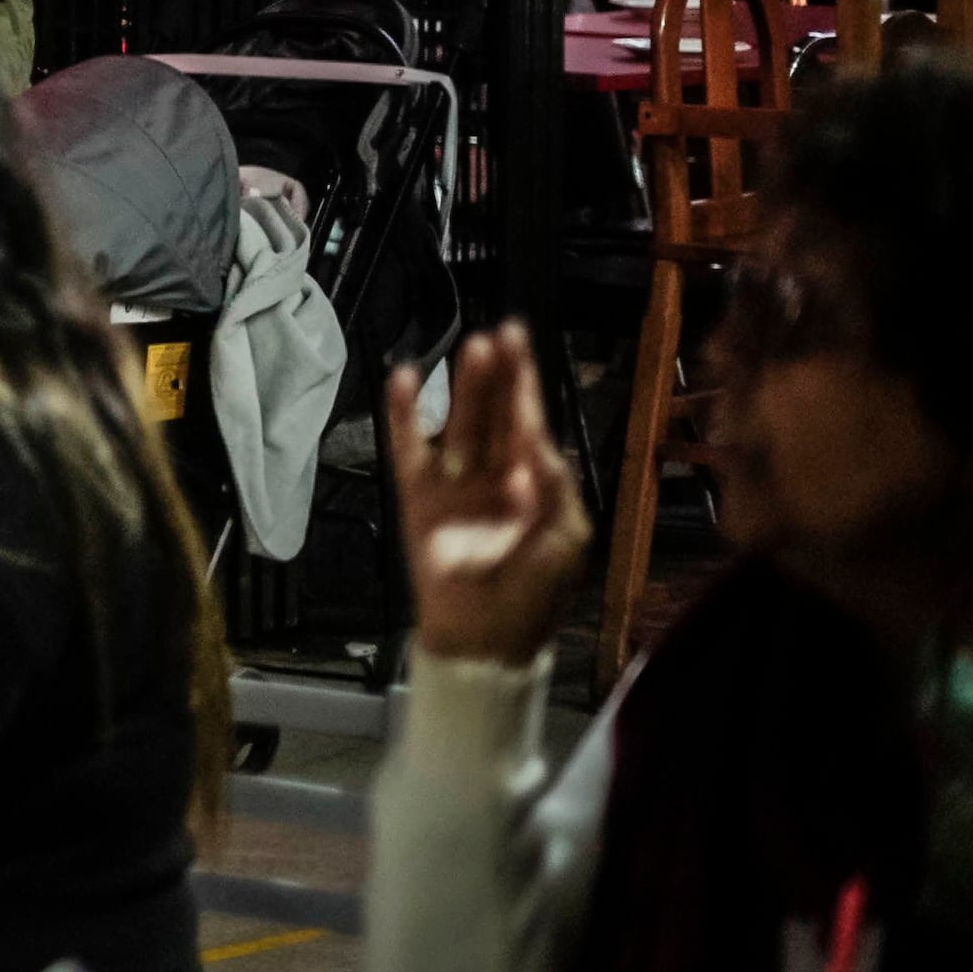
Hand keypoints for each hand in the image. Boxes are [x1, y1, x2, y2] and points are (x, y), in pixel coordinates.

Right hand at [387, 327, 590, 667]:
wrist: (487, 636)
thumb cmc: (536, 593)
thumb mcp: (566, 538)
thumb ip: (557, 486)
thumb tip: (540, 440)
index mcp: (533, 483)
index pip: (527, 421)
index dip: (524, 382)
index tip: (519, 340)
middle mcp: (493, 475)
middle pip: (494, 413)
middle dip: (497, 375)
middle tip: (498, 335)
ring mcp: (454, 484)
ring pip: (459, 423)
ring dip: (462, 387)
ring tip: (470, 350)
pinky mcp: (419, 497)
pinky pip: (410, 448)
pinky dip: (405, 416)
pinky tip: (406, 381)